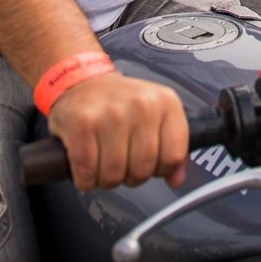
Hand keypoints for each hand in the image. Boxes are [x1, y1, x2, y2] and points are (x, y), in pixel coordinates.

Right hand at [47, 73, 189, 190]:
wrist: (84, 81)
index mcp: (166, 103)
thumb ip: (173, 147)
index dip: (160, 170)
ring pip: (114, 176)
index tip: (149, 163)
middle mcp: (142, 105)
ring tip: (103, 162)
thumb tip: (176, 179)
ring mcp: (112, 114)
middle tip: (121, 163)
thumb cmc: (121, 103)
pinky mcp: (84, 125)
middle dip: (130, 176)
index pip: (174, 157)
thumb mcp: (157, 115)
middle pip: (142, 170)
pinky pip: (88, 174)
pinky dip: (86, 179)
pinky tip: (86, 164)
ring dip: (106, 179)